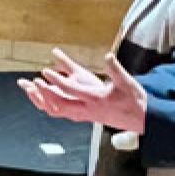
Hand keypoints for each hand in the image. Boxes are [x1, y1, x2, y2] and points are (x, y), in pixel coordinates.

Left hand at [17, 48, 147, 132]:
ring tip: (35, 92)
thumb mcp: (127, 81)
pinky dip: (54, 108)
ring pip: (61, 112)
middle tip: (32, 83)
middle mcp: (89, 109)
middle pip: (60, 104)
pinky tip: (49, 103)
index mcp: (96, 98)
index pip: (71, 89)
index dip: (56, 80)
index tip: (45, 72)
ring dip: (46, 102)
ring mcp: (87, 116)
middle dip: (44, 93)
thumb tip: (108, 56)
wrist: (142, 119)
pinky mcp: (88, 118)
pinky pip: (66, 115)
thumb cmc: (135, 100)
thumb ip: (115, 68)